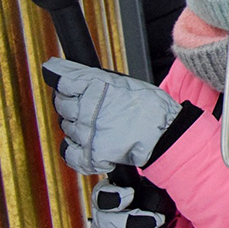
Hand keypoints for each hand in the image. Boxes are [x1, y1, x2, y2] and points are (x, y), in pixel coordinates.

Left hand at [43, 57, 180, 173]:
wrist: (166, 134)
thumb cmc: (151, 108)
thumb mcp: (125, 82)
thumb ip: (97, 79)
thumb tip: (68, 72)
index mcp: (96, 86)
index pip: (63, 81)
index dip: (62, 81)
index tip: (62, 81)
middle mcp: (87, 109)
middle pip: (62, 104)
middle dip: (70, 103)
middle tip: (88, 105)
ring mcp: (87, 133)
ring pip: (66, 126)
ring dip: (77, 124)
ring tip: (98, 124)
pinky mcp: (90, 155)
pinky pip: (68, 152)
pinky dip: (73, 149)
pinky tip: (85, 143)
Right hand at [89, 179, 171, 227]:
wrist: (156, 220)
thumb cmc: (151, 200)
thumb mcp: (152, 190)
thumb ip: (148, 193)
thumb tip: (150, 204)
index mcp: (108, 194)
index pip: (101, 195)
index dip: (113, 196)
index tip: (130, 194)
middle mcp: (101, 216)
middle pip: (106, 222)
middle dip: (133, 222)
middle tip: (157, 220)